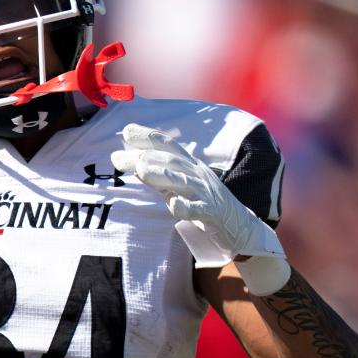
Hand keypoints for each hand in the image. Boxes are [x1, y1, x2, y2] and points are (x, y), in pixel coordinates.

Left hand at [110, 123, 289, 294]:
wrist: (238, 226)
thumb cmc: (202, 203)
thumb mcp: (178, 187)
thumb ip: (158, 176)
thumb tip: (133, 163)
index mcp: (189, 165)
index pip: (168, 146)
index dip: (149, 136)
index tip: (126, 130)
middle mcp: (197, 175)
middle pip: (171, 161)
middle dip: (146, 156)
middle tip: (120, 157)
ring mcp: (206, 193)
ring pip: (183, 181)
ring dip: (162, 174)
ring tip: (141, 169)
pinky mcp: (212, 213)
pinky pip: (199, 210)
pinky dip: (186, 207)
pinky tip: (174, 205)